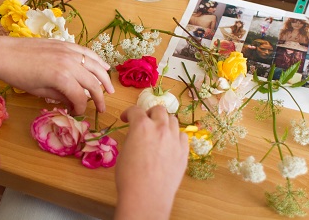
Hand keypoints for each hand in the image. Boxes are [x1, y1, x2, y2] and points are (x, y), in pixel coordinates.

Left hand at [0, 35, 113, 114]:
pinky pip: (87, 52)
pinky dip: (97, 60)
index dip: (81, 108)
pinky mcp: (66, 44)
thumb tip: (73, 102)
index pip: (80, 97)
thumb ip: (60, 96)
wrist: (5, 53)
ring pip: (95, 66)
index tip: (78, 113)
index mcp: (62, 78)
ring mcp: (69, 51)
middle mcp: (70, 63)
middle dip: (99, 97)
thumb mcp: (39, 91)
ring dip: (104, 79)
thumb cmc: (18, 75)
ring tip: (110, 90)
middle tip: (101, 108)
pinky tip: (104, 67)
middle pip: (92, 83)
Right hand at [114, 105, 188, 219]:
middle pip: (158, 110)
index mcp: (142, 126)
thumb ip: (132, 137)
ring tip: (159, 131)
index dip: (129, 113)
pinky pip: (182, 136)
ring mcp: (174, 140)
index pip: (135, 110)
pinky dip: (175, 136)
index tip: (126, 118)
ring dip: (164, 122)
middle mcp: (160, 128)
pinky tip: (170, 143)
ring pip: (173, 120)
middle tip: (144, 121)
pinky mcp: (184, 152)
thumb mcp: (124, 151)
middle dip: (149, 113)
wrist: (146, 196)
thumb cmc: (129, 177)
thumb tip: (137, 135)